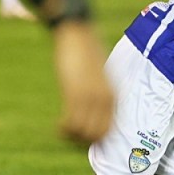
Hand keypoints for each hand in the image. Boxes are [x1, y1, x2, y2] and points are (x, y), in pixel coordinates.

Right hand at [51, 21, 113, 143]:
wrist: (76, 33)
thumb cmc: (86, 53)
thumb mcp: (99, 76)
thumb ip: (100, 92)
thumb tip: (94, 109)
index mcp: (114, 96)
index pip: (109, 129)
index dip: (95, 138)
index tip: (82, 138)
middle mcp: (106, 100)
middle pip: (98, 135)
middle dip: (83, 141)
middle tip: (70, 137)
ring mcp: (92, 97)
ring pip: (84, 132)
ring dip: (72, 137)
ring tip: (63, 131)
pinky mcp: (76, 93)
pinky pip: (72, 122)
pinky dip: (64, 129)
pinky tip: (58, 125)